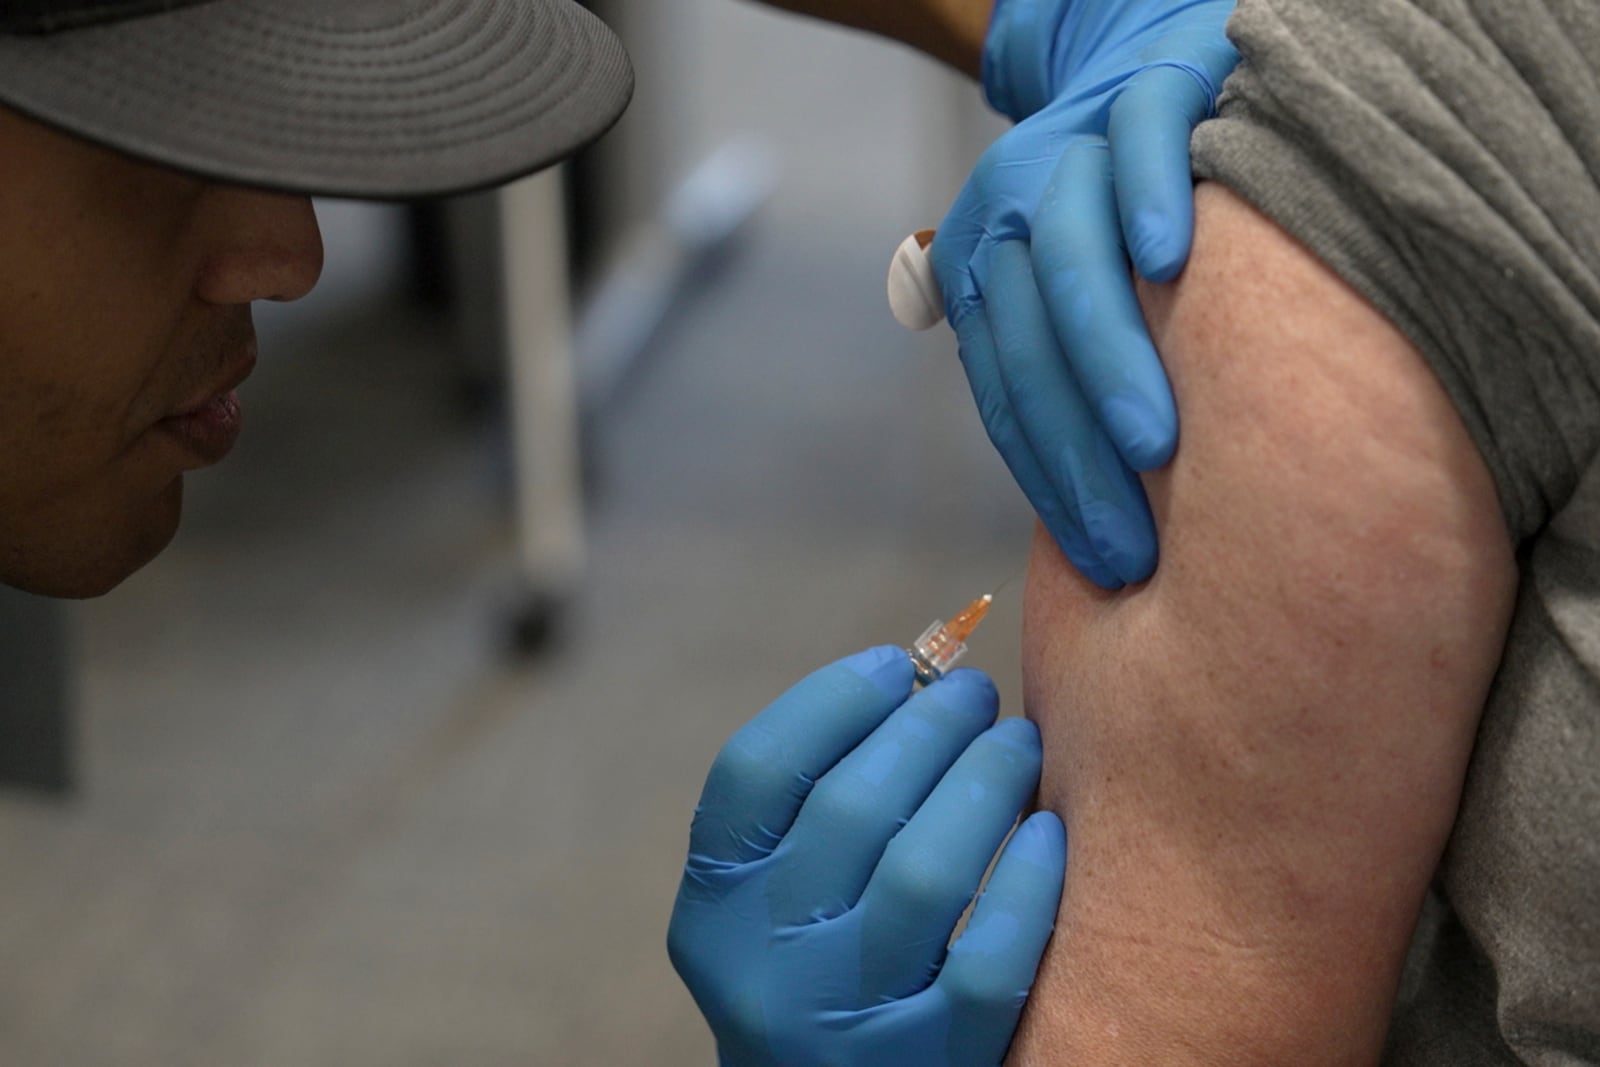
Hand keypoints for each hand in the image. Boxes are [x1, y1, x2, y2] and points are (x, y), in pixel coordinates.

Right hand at [668, 646, 1065, 1066]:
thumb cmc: (820, 977)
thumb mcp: (778, 904)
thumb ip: (816, 813)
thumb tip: (916, 686)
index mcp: (715, 908)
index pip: (756, 771)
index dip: (830, 700)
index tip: (896, 665)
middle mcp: (764, 964)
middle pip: (850, 808)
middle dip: (927, 727)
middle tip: (975, 694)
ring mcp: (844, 1020)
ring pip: (924, 873)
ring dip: (983, 784)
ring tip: (1016, 745)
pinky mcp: (928, 1064)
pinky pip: (988, 962)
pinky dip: (1025, 887)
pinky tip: (1047, 834)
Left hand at [930, 0, 1238, 587]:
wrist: (1155, 53)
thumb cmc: (1134, 213)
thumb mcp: (1082, 289)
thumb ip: (1065, 369)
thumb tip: (1086, 500)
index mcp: (986, 268)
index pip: (1006, 392)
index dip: (1049, 483)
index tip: (1103, 565)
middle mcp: (1013, 207)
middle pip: (1030, 340)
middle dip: (1076, 452)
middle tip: (1136, 543)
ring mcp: (1076, 144)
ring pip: (1069, 252)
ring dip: (1106, 353)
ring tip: (1157, 447)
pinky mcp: (1151, 86)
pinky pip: (1139, 141)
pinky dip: (1149, 197)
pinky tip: (1171, 261)